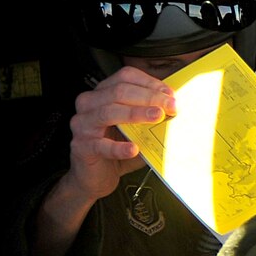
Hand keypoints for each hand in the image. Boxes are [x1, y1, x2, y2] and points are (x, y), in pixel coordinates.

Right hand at [65, 67, 176, 202]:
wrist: (94, 177)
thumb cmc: (116, 150)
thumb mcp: (137, 129)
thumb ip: (151, 118)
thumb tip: (174, 110)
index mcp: (103, 93)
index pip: (126, 77)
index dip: (149, 83)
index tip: (170, 95)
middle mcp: (89, 104)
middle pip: (119, 92)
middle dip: (149, 97)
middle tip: (170, 106)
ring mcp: (82, 124)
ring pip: (108, 111)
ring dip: (136, 114)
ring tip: (157, 117)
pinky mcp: (81, 146)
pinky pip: (100, 144)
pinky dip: (118, 147)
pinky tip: (134, 149)